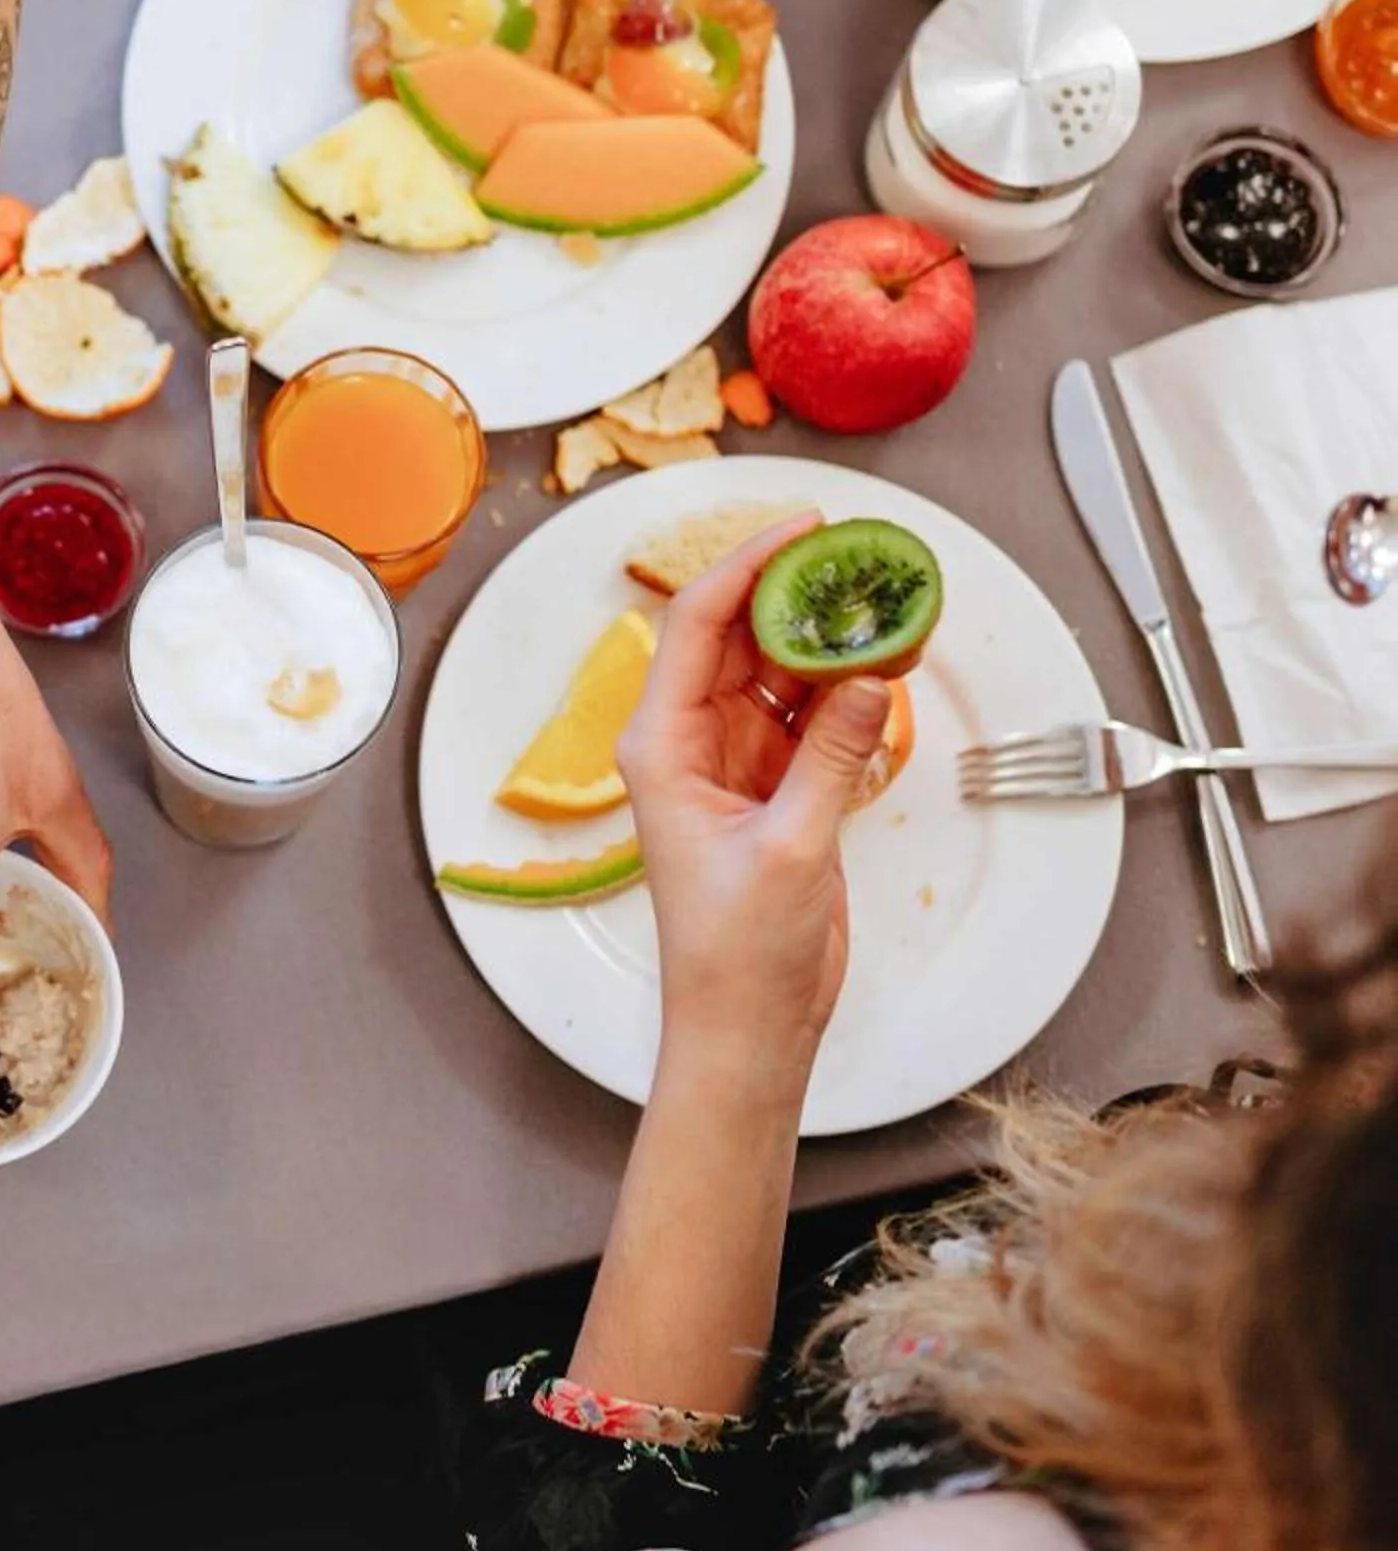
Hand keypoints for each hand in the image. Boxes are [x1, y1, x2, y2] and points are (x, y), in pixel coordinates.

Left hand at [615, 515, 891, 1077]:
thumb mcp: (793, 845)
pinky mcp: (774, 789)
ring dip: (830, 645)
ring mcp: (733, 762)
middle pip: (742, 638)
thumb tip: (863, 676)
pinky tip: (889, 671)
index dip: (748, 563)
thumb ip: (831, 756)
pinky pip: (810, 720)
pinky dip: (846, 697)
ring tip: (889, 607)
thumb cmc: (737, 951)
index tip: (804, 526)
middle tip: (864, 561)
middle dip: (799, 596)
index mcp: (661, 744)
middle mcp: (689, 742)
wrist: (747, 1024)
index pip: (700, 624)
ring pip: (782, 676)